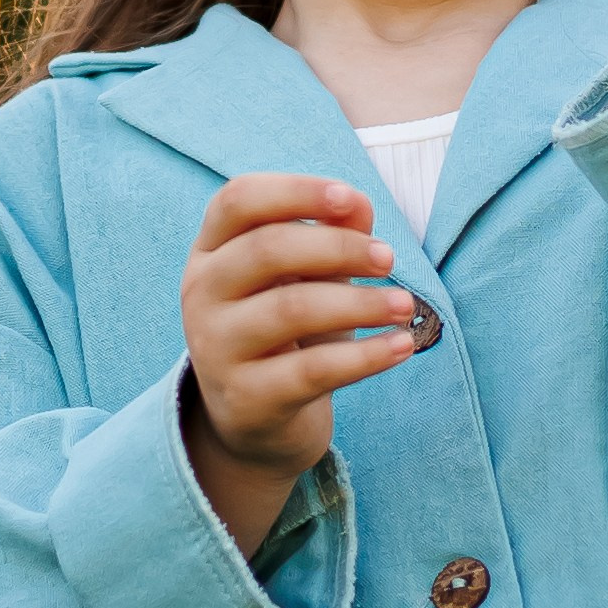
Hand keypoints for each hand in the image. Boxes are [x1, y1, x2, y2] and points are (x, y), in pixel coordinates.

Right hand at [179, 175, 421, 554]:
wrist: (256, 416)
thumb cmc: (288, 326)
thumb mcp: (308, 274)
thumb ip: (331, 232)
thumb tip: (358, 205)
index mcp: (211, 249)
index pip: (239, 199)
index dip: (295, 191)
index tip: (349, 197)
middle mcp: (201, 292)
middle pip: (267, 248)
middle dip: (339, 247)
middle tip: (388, 258)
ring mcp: (215, 347)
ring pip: (291, 309)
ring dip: (361, 303)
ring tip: (405, 306)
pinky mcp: (246, 398)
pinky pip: (312, 370)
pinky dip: (365, 356)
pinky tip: (402, 346)